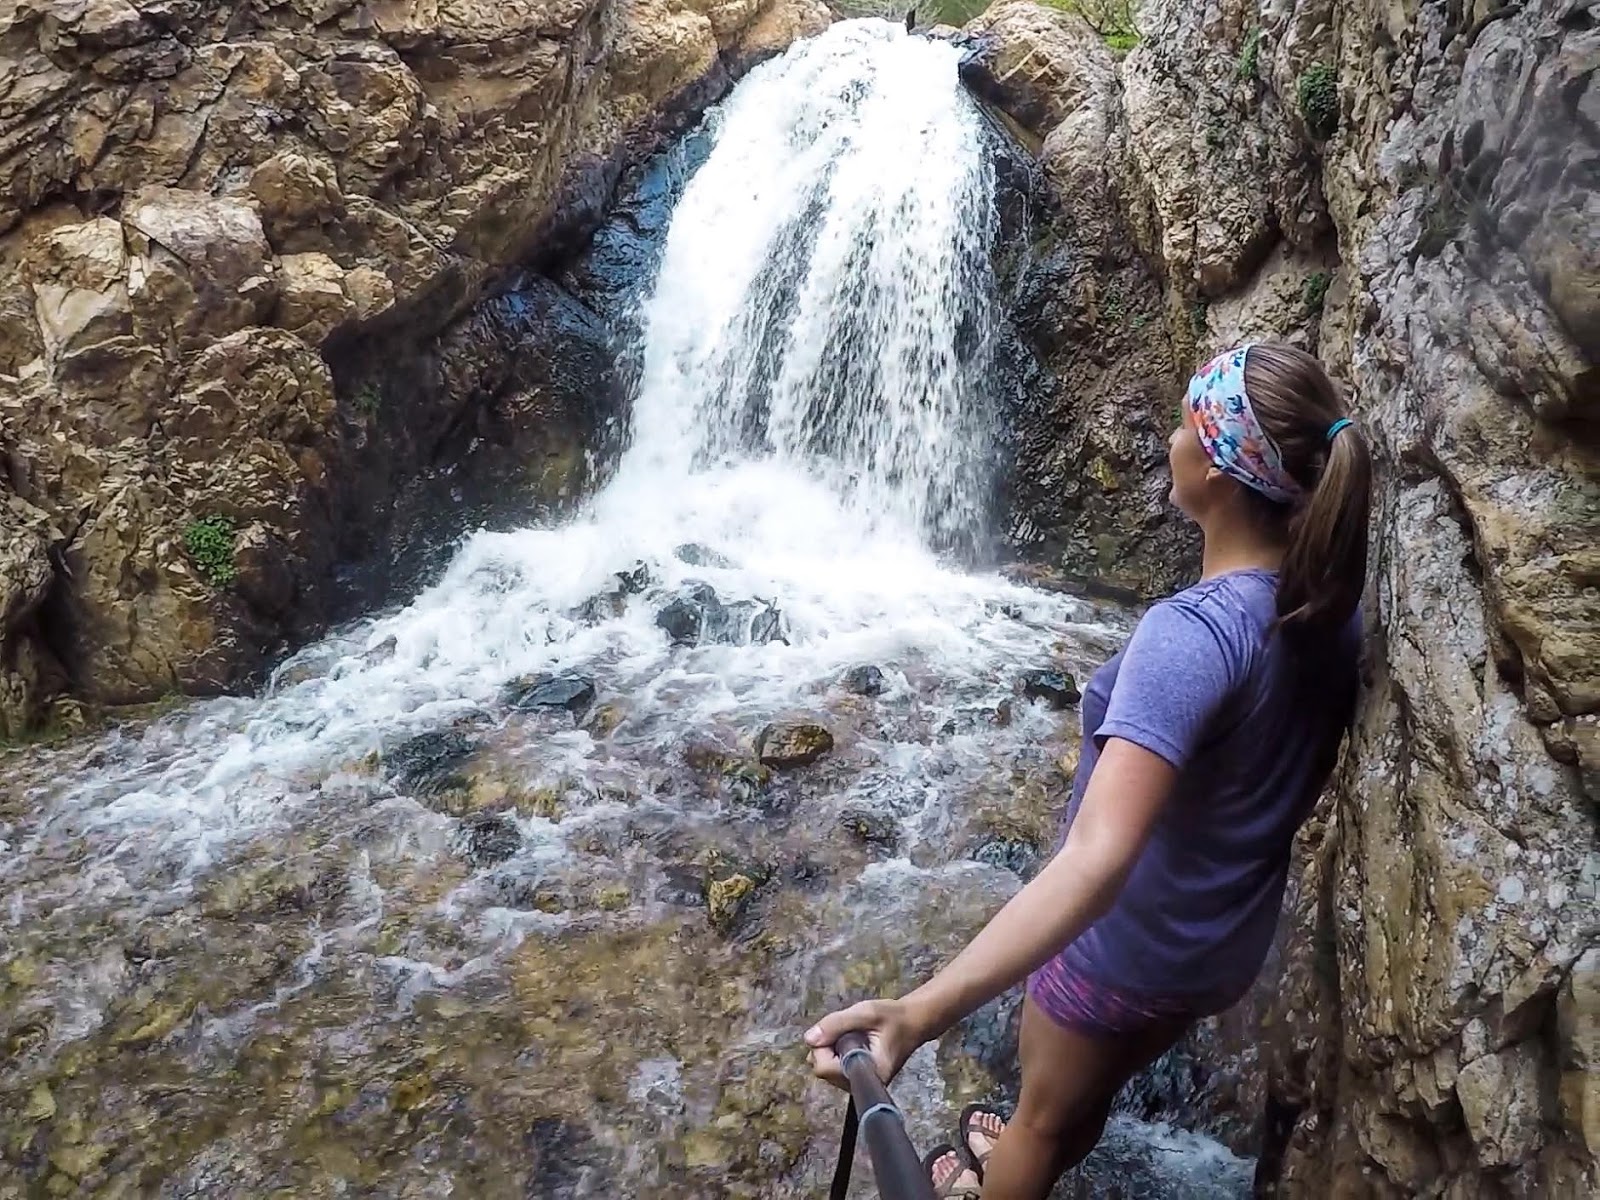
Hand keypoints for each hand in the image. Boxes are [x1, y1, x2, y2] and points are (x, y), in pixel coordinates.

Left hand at [803, 997, 928, 1090]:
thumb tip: (809, 1039)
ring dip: (831, 1049)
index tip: (839, 1031)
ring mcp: (859, 1085)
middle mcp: (863, 1085)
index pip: (826, 1069)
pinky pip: (833, 1068)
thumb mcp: (866, 1012)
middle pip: (823, 1070)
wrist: (913, 1023)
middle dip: (826, 1047)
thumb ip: (837, 1024)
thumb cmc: (893, 1017)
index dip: (824, 1048)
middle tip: (847, 1030)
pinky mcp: (857, 1080)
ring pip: (826, 1070)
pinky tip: (851, 1042)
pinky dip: (835, 1053)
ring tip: (852, 1035)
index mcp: (869, 1073)